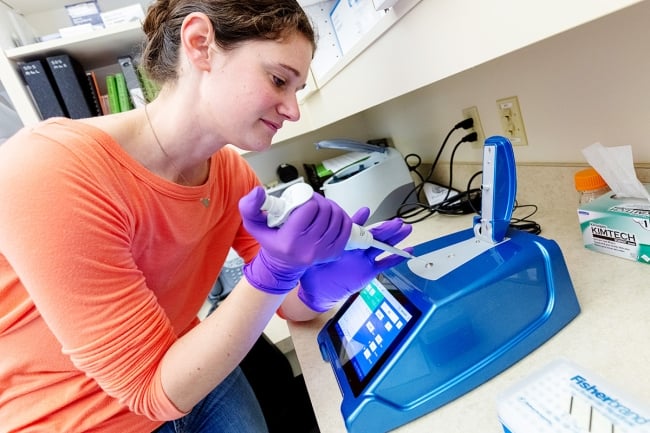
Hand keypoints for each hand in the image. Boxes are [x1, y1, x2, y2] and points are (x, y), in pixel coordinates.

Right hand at [238, 186, 351, 293]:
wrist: (283, 264)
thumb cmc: (271, 241)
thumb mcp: (253, 224)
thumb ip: (250, 206)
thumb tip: (258, 192)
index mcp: (289, 241)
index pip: (310, 209)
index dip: (308, 199)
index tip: (302, 200)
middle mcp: (308, 249)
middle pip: (326, 211)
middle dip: (320, 201)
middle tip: (312, 202)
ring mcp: (323, 252)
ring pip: (337, 217)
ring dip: (331, 207)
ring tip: (321, 208)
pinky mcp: (334, 253)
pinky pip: (346, 228)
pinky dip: (342, 217)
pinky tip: (331, 216)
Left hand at [298, 208, 412, 311]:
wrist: (318, 291)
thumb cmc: (315, 271)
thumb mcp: (314, 254)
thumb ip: (315, 243)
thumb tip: (308, 230)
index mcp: (343, 242)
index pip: (352, 228)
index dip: (359, 220)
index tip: (365, 211)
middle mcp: (355, 249)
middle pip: (373, 235)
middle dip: (385, 227)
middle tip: (396, 220)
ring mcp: (364, 259)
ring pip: (382, 246)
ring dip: (394, 238)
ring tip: (404, 229)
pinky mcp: (369, 271)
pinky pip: (385, 264)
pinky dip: (396, 258)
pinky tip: (407, 251)